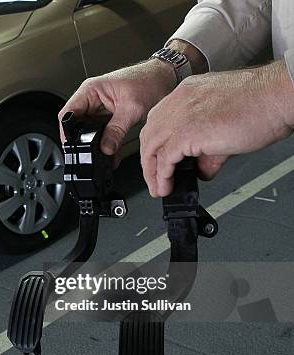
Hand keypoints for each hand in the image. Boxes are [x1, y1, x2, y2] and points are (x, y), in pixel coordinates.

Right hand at [59, 59, 176, 157]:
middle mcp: (92, 98)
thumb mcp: (132, 108)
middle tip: (89, 153)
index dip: (66, 132)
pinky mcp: (108, 115)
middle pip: (76, 124)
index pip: (67, 113)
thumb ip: (116, 130)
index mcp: (91, 90)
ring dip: (94, 142)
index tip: (72, 146)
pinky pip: (100, 131)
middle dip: (81, 140)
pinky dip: (104, 141)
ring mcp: (99, 107)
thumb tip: (105, 148)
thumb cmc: (150, 81)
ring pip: (88, 130)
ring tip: (101, 153)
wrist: (166, 77)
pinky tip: (110, 151)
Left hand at [140, 61, 293, 196]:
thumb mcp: (224, 124)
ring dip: (152, 172)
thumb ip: (208, 149)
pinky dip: (162, 175)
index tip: (157, 161)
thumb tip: (203, 169)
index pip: (158, 121)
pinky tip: (166, 186)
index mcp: (186, 94)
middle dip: (149, 161)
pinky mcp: (188, 132)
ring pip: (152, 147)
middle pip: (149, 135)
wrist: (277, 96)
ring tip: (159, 188)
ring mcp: (181, 116)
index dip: (155, 145)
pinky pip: (165, 158)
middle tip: (154, 180)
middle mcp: (179, 102)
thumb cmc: (261, 103)